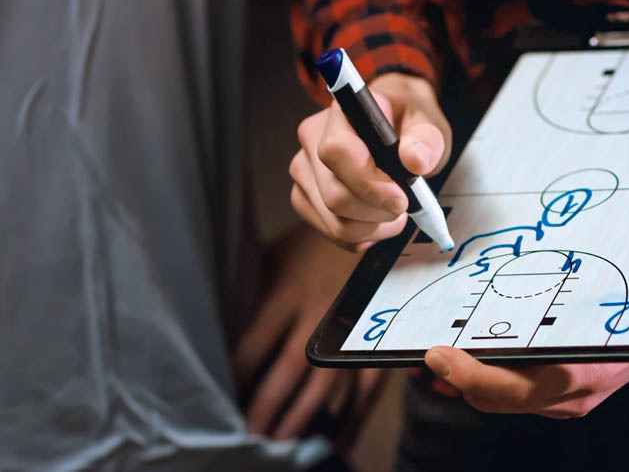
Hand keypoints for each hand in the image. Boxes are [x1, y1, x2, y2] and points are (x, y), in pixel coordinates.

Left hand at [232, 225, 386, 440]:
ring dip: (304, 415)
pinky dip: (354, 414)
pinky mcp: (378, 334)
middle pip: (290, 366)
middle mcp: (319, 310)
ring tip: (283, 444)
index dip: (235, 373)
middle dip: (267, 405)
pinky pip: (367, 381)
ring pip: (329, 379)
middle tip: (248, 437)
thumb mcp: (275, 254)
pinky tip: (337, 436)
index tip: (216, 399)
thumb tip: (212, 316)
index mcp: (286, 290)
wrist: (373, 221)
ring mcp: (353, 324)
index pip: (254, 340)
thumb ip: (251, 285)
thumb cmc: (314, 241)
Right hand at [290, 73, 451, 250]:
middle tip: (404, 203)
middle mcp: (312, 141)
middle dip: (378, 211)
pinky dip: (363, 235)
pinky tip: (378, 217)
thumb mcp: (427, 122)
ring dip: (374, 227)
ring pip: (335, 222)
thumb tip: (416, 161)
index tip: (400, 196)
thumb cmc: (406, 120)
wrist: (394, 122)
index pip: (336, 152)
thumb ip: (426, 140)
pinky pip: (332, 232)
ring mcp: (304, 171)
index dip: (369, 183)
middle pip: (335, 197)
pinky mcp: (305, 197)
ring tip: (394, 210)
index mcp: (341, 113)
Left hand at [423, 305, 628, 417]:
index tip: (435, 355)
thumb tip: (495, 286)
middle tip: (429, 355)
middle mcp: (571, 398)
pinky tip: (477, 359)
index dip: (466, 376)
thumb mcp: (592, 301)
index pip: (509, 390)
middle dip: (457, 381)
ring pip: (502, 403)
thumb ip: (547, 304)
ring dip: (469, 383)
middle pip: (495, 402)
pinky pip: (517, 399)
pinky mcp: (566, 402)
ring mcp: (568, 404)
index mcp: (578, 373)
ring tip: (445, 357)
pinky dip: (492, 382)